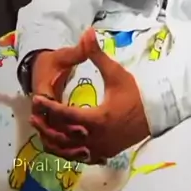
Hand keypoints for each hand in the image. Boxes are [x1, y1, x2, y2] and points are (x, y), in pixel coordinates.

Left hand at [30, 27, 150, 162]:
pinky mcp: (103, 154)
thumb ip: (96, 54)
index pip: (63, 115)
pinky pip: (79, 157)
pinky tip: (60, 144)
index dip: (47, 107)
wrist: (156, 114)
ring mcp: (99, 150)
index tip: (36, 99)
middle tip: (33, 116)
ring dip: (53, 142)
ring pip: (68, 152)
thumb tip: (87, 32)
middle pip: (61, 136)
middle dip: (45, 126)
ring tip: (42, 130)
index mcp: (95, 119)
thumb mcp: (115, 72)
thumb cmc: (135, 93)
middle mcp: (94, 139)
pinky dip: (66, 152)